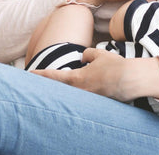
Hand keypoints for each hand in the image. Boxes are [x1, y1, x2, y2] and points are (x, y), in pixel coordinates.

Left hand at [32, 48, 158, 101]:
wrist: (130, 80)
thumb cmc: (115, 66)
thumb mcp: (99, 54)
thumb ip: (87, 54)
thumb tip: (83, 57)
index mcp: (76, 78)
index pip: (53, 76)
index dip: (39, 75)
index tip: (28, 74)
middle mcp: (79, 92)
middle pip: (58, 90)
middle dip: (48, 87)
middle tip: (37, 86)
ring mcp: (87, 100)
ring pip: (71, 95)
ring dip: (65, 92)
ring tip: (61, 88)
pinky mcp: (96, 104)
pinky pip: (83, 99)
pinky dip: (79, 95)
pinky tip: (89, 89)